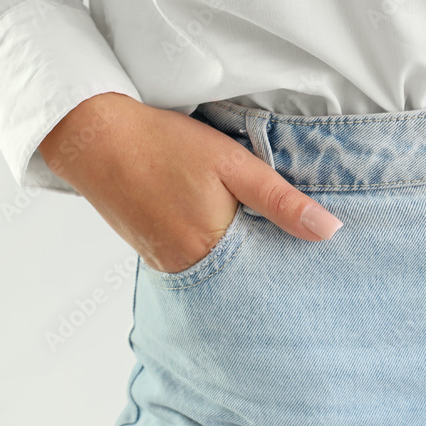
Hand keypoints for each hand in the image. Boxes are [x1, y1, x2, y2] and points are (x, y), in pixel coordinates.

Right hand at [37, 92, 343, 272]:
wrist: (95, 138)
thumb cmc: (165, 146)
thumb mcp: (234, 165)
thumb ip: (282, 202)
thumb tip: (330, 231)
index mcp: (212, 250)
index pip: (267, 279)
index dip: (289, 274)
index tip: (312, 276)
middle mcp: (187, 269)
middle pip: (242, 286)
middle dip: (267, 280)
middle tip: (294, 275)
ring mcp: (167, 266)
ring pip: (219, 279)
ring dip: (239, 269)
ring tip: (260, 253)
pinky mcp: (154, 258)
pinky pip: (195, 269)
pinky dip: (214, 261)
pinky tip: (224, 242)